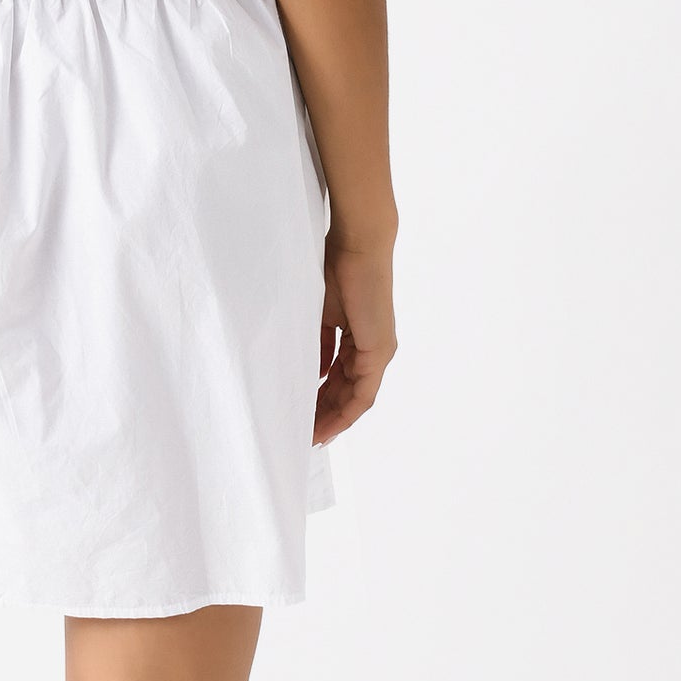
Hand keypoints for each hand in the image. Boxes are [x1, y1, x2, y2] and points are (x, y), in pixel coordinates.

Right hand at [313, 233, 396, 445]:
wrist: (358, 245)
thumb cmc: (336, 267)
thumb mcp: (320, 312)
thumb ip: (318, 342)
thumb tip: (311, 370)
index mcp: (358, 338)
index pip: (339, 378)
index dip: (321, 398)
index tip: (302, 415)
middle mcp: (372, 350)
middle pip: (347, 393)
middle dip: (324, 414)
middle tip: (302, 434)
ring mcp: (378, 352)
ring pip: (355, 398)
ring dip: (333, 418)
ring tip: (310, 436)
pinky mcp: (378, 351)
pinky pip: (363, 393)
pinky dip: (345, 411)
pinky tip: (327, 424)